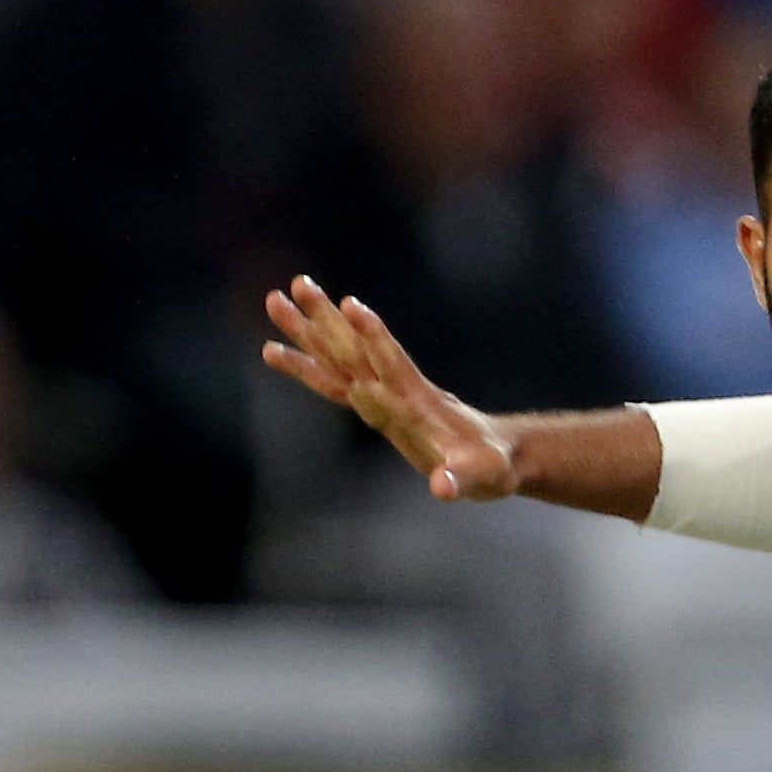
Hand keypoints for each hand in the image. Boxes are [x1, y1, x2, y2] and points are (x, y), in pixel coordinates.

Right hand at [262, 276, 518, 500]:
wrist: (498, 455)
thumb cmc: (493, 467)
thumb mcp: (482, 478)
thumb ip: (460, 480)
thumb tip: (441, 487)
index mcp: (422, 402)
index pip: (395, 365)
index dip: (376, 339)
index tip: (353, 307)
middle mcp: (399, 389)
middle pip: (358, 350)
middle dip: (328, 320)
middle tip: (297, 284)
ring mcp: (385, 393)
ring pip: (341, 356)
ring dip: (310, 329)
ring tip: (274, 298)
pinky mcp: (375, 403)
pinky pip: (334, 381)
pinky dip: (307, 365)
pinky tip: (274, 350)